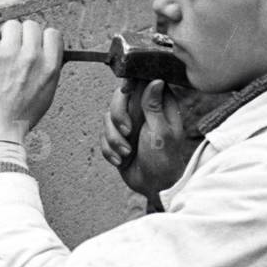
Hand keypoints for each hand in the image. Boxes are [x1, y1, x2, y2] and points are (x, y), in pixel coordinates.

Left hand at [0, 19, 63, 149]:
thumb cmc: (17, 120)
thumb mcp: (46, 96)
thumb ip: (47, 72)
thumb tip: (46, 55)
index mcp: (50, 67)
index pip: (52, 34)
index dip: (40, 39)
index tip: (31, 46)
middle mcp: (32, 56)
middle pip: (30, 26)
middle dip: (20, 37)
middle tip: (10, 52)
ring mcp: (9, 53)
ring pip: (10, 25)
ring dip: (3, 36)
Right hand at [100, 77, 189, 201]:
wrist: (153, 186)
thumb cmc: (164, 160)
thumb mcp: (161, 132)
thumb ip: (155, 106)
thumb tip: (156, 80)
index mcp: (159, 105)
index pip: (142, 81)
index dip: (131, 82)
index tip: (126, 90)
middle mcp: (143, 111)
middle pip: (119, 96)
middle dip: (118, 115)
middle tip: (127, 132)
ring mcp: (129, 124)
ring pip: (108, 117)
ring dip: (113, 137)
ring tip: (126, 152)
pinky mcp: (117, 137)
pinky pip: (103, 135)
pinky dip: (109, 149)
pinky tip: (120, 160)